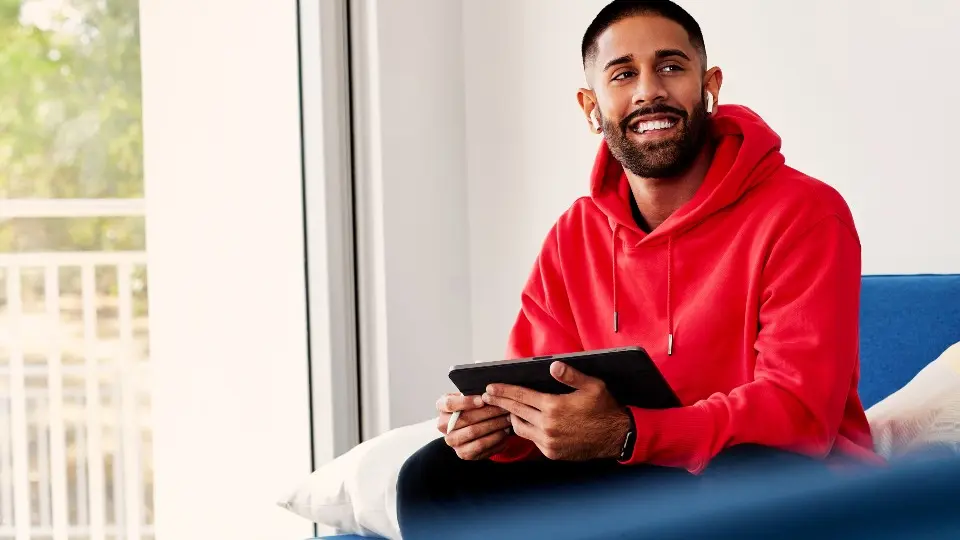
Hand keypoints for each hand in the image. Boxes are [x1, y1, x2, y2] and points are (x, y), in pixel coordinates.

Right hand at [436, 393, 511, 460]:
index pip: (449, 404)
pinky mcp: (462, 453)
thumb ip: (474, 394)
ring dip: (494, 424)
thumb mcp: (469, 397)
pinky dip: (495, 438)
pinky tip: (504, 431)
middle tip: (504, 407)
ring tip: (507, 418)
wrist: (471, 426)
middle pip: (465, 418)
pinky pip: (480, 446)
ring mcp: (452, 441)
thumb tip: (490, 393)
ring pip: (474, 432)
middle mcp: (442, 425)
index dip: (466, 402)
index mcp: (441, 407)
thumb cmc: (472, 407)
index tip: (482, 400)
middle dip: (488, 412)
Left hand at [482, 361, 630, 460]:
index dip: (503, 391)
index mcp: (553, 407)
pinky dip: (527, 430)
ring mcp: (548, 442)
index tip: (489, 388)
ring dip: (513, 417)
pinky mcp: (551, 453)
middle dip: (500, 402)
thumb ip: (570, 375)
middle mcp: (547, 426)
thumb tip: (553, 365)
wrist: (616, 437)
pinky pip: (532, 439)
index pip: (521, 396)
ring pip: (520, 428)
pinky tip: (526, 422)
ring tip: (508, 408)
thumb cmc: (604, 408)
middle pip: (516, 411)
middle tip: (488, 396)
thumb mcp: (592, 386)